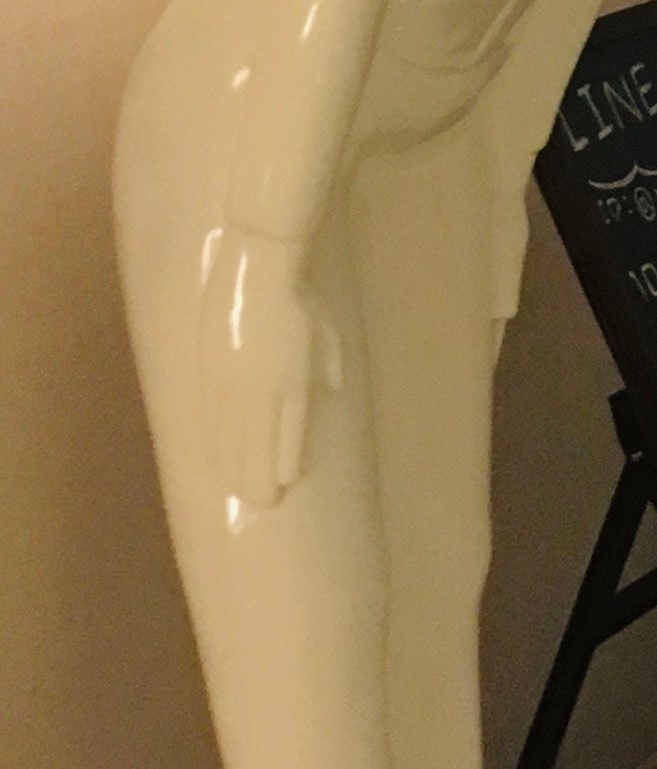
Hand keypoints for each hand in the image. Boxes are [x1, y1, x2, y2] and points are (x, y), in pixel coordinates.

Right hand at [200, 227, 332, 508]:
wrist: (260, 264)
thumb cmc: (298, 293)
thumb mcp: (326, 328)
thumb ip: (329, 360)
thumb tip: (334, 387)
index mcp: (295, 378)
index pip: (290, 432)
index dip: (286, 461)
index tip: (285, 483)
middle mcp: (264, 387)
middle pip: (260, 444)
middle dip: (260, 476)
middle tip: (261, 503)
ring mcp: (233, 381)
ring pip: (233, 437)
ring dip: (236, 467)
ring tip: (239, 492)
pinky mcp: (210, 370)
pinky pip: (212, 416)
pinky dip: (215, 441)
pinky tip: (215, 458)